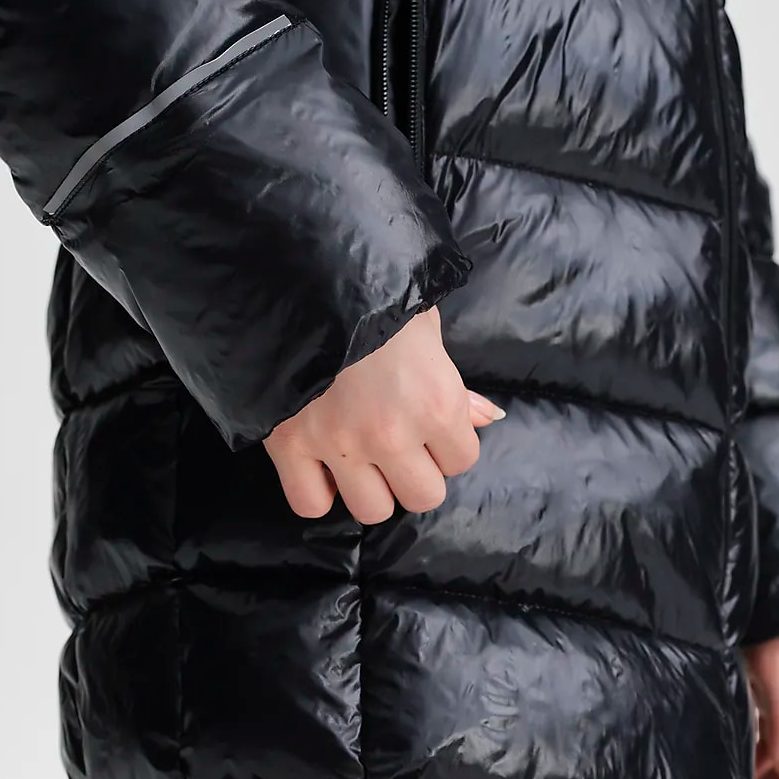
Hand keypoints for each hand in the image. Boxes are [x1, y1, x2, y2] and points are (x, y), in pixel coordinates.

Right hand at [265, 307, 503, 523]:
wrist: (307, 268)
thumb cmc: (377, 292)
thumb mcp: (427, 329)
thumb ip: (458, 387)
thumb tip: (489, 419)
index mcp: (436, 404)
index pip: (462, 461)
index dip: (448, 445)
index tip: (429, 425)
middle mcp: (392, 434)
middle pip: (422, 497)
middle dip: (414, 474)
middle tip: (396, 446)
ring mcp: (339, 443)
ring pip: (372, 510)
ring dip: (369, 487)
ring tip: (358, 457)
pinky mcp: (289, 443)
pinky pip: (309, 503)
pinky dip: (316, 491)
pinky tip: (320, 465)